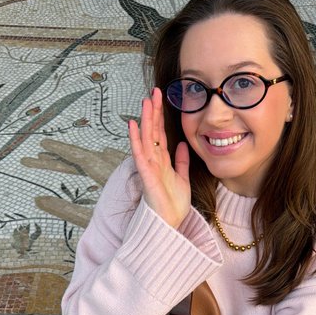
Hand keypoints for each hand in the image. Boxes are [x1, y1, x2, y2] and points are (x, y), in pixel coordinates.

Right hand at [129, 87, 190, 228]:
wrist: (169, 223)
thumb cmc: (173, 205)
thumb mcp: (182, 178)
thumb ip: (181, 162)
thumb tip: (182, 145)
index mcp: (162, 161)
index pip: (160, 134)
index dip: (161, 116)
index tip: (161, 98)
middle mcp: (154, 161)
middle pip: (153, 131)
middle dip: (153, 111)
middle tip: (154, 91)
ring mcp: (148, 167)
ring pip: (146, 138)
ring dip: (145, 119)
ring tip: (145, 101)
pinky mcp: (146, 175)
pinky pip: (140, 155)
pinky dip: (136, 140)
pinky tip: (133, 125)